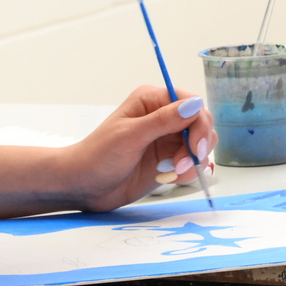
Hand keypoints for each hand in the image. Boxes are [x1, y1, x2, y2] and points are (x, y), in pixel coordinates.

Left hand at [65, 85, 217, 212]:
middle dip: (198, 145)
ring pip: (201, 143)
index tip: (197, 148)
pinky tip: (168, 178)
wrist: (84, 186)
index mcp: (152, 100)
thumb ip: (163, 121)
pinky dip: (188, 171)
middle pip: (200, 123)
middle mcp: (163, 115)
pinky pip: (192, 162)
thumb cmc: (99, 156)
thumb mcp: (130, 137)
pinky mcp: (169, 159)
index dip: (199, 124)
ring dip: (193, 160)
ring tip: (172, 172)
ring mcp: (167, 138)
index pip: (191, 104)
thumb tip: (195, 104)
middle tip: (182, 165)